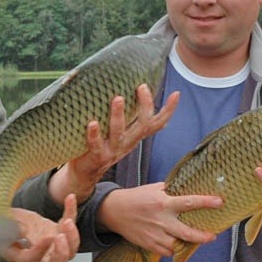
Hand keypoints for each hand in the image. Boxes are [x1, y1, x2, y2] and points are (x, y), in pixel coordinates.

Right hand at [0, 194, 79, 261]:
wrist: (3, 222)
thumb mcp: (0, 229)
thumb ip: (11, 231)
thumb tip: (24, 232)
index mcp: (22, 259)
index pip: (35, 261)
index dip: (41, 251)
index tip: (46, 237)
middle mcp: (39, 256)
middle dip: (62, 253)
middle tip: (60, 237)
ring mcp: (51, 246)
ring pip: (69, 250)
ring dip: (71, 236)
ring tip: (67, 221)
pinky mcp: (57, 232)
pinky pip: (68, 226)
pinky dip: (71, 212)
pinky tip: (70, 198)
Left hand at [48, 85, 178, 204]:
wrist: (85, 175)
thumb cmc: (100, 146)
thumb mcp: (117, 133)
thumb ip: (125, 118)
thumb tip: (126, 90)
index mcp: (134, 137)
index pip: (156, 124)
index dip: (168, 111)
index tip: (176, 94)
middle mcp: (127, 143)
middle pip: (143, 125)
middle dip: (145, 105)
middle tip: (142, 87)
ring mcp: (113, 151)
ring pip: (119, 133)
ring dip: (118, 115)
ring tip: (118, 98)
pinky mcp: (97, 157)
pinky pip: (96, 146)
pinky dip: (94, 134)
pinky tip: (92, 122)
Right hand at [98, 182, 221, 256]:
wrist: (114, 211)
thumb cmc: (137, 197)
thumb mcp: (154, 189)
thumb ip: (171, 191)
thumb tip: (189, 189)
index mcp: (164, 203)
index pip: (190, 202)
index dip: (207, 202)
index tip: (219, 202)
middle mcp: (161, 220)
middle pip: (187, 233)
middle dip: (203, 237)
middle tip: (213, 236)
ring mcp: (155, 235)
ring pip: (177, 245)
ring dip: (187, 243)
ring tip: (192, 239)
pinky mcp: (149, 244)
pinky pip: (167, 252)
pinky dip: (173, 249)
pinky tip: (175, 243)